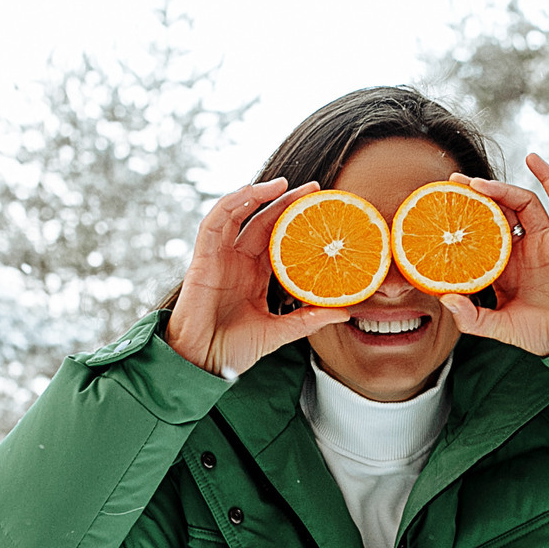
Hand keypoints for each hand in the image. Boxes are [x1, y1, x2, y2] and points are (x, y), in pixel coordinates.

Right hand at [163, 178, 346, 377]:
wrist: (203, 364)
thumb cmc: (233, 350)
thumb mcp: (279, 330)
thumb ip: (309, 319)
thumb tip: (345, 311)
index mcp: (254, 274)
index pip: (277, 237)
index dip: (296, 220)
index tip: (322, 208)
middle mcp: (237, 260)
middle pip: (262, 219)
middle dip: (285, 200)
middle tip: (313, 188)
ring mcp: (219, 257)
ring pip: (237, 213)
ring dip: (258, 194)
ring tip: (285, 184)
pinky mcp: (203, 258)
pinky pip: (214, 223)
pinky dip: (231, 203)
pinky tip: (251, 192)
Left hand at [438, 153, 548, 356]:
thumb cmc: (543, 334)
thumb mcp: (501, 327)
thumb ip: (472, 318)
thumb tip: (444, 299)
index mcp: (505, 267)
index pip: (479, 235)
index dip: (462, 221)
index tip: (440, 209)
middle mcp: (524, 249)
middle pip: (497, 212)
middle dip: (475, 197)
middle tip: (451, 184)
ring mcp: (547, 238)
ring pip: (521, 202)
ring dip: (500, 188)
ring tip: (477, 183)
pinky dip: (548, 175)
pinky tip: (532, 158)